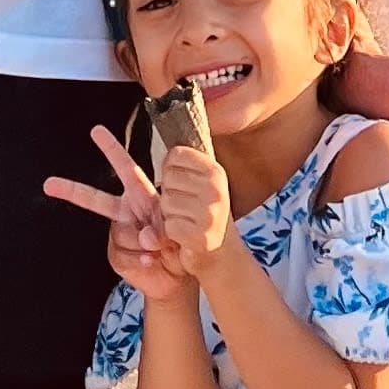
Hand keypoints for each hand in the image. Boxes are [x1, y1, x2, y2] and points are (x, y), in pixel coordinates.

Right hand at [44, 122, 191, 302]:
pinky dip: (141, 262)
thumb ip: (162, 229)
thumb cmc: (183, 244)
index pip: (127, 168)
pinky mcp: (116, 256)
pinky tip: (151, 263)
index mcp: (143, 196)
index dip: (112, 149)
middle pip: (96, 200)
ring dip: (145, 246)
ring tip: (161, 250)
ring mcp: (119, 234)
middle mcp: (126, 212)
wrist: (180, 277)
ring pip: (122, 234)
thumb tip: (144, 237)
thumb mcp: (179, 229)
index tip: (96, 131)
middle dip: (72, 190)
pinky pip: (123, 256)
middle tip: (49, 184)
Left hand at [153, 142, 231, 277]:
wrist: (222, 257)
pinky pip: (168, 226)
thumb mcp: (203, 184)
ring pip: (165, 202)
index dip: (170, 169)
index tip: (183, 183)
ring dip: (169, 216)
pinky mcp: (199, 235)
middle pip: (167, 178)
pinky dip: (171, 234)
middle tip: (186, 208)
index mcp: (215, 171)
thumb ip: (188, 164)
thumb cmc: (205, 216)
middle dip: (169, 195)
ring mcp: (209, 212)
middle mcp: (215, 188)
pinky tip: (186, 237)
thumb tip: (168, 131)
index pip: (175, 154)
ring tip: (186, 222)